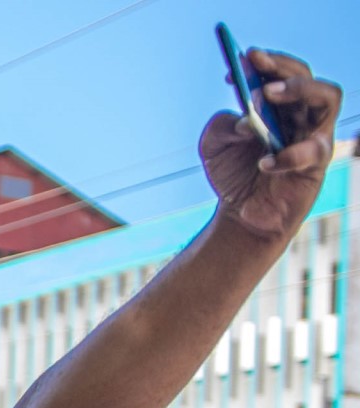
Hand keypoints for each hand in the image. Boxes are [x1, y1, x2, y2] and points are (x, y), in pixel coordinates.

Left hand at [203, 48, 341, 238]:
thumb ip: (219, 127)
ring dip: (299, 90)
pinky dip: (288, 154)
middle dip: (282, 67)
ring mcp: (312, 137)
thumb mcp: (212, 148)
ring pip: (327, 99)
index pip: (280, 73)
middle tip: (257, 66)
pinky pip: (314, 150)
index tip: (243, 58)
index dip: (265, 62)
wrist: (241, 216)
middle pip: (306, 77)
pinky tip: (264, 163)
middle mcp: (299, 116)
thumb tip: (244, 119)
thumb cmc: (232, 175)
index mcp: (276, 107)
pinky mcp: (317, 164)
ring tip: (266, 95)